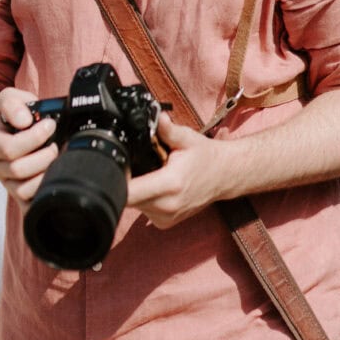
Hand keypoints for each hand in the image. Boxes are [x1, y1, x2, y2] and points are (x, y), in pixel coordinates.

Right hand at [0, 87, 58, 210]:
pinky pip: (29, 204)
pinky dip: (42, 194)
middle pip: (18, 170)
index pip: (9, 148)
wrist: (10, 130)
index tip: (50, 124)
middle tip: (55, 144)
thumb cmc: (13, 114)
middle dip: (43, 155)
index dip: (34, 137)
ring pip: (23, 190)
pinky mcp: (20, 195)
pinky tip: (52, 177)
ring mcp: (8, 182)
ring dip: (44, 174)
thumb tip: (24, 120)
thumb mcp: (9, 99)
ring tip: (54, 159)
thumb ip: (13, 104)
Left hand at [126, 114, 224, 228]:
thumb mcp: (187, 138)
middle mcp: (167, 206)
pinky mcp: (165, 223)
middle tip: (137, 164)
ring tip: (152, 173)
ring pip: (134, 205)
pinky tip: (156, 185)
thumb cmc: (205, 156)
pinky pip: (143, 210)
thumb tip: (155, 116)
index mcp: (169, 184)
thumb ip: (168, 129)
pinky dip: (144, 198)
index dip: (116, 180)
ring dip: (136, 190)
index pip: (129, 192)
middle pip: (128, 198)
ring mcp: (166, 218)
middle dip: (126, 181)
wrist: (224, 176)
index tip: (115, 167)